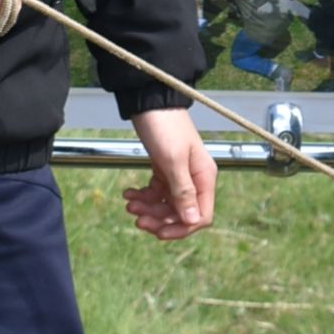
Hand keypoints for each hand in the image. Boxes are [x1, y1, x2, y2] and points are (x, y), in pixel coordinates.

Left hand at [123, 107, 214, 239]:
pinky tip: (129, 193)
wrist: (148, 102)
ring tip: (129, 203)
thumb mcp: (172, 160)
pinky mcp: (165, 169)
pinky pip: (156, 192)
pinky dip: (143, 196)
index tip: (158, 231)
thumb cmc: (164, 126)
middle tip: (137, 218)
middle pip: (181, 213)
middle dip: (159, 219)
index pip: (200, 216)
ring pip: (166, 204)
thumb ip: (183, 191)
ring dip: (148, 208)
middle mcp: (195, 179)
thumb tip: (192, 220)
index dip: (180, 228)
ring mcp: (180, 174)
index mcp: (204, 178)